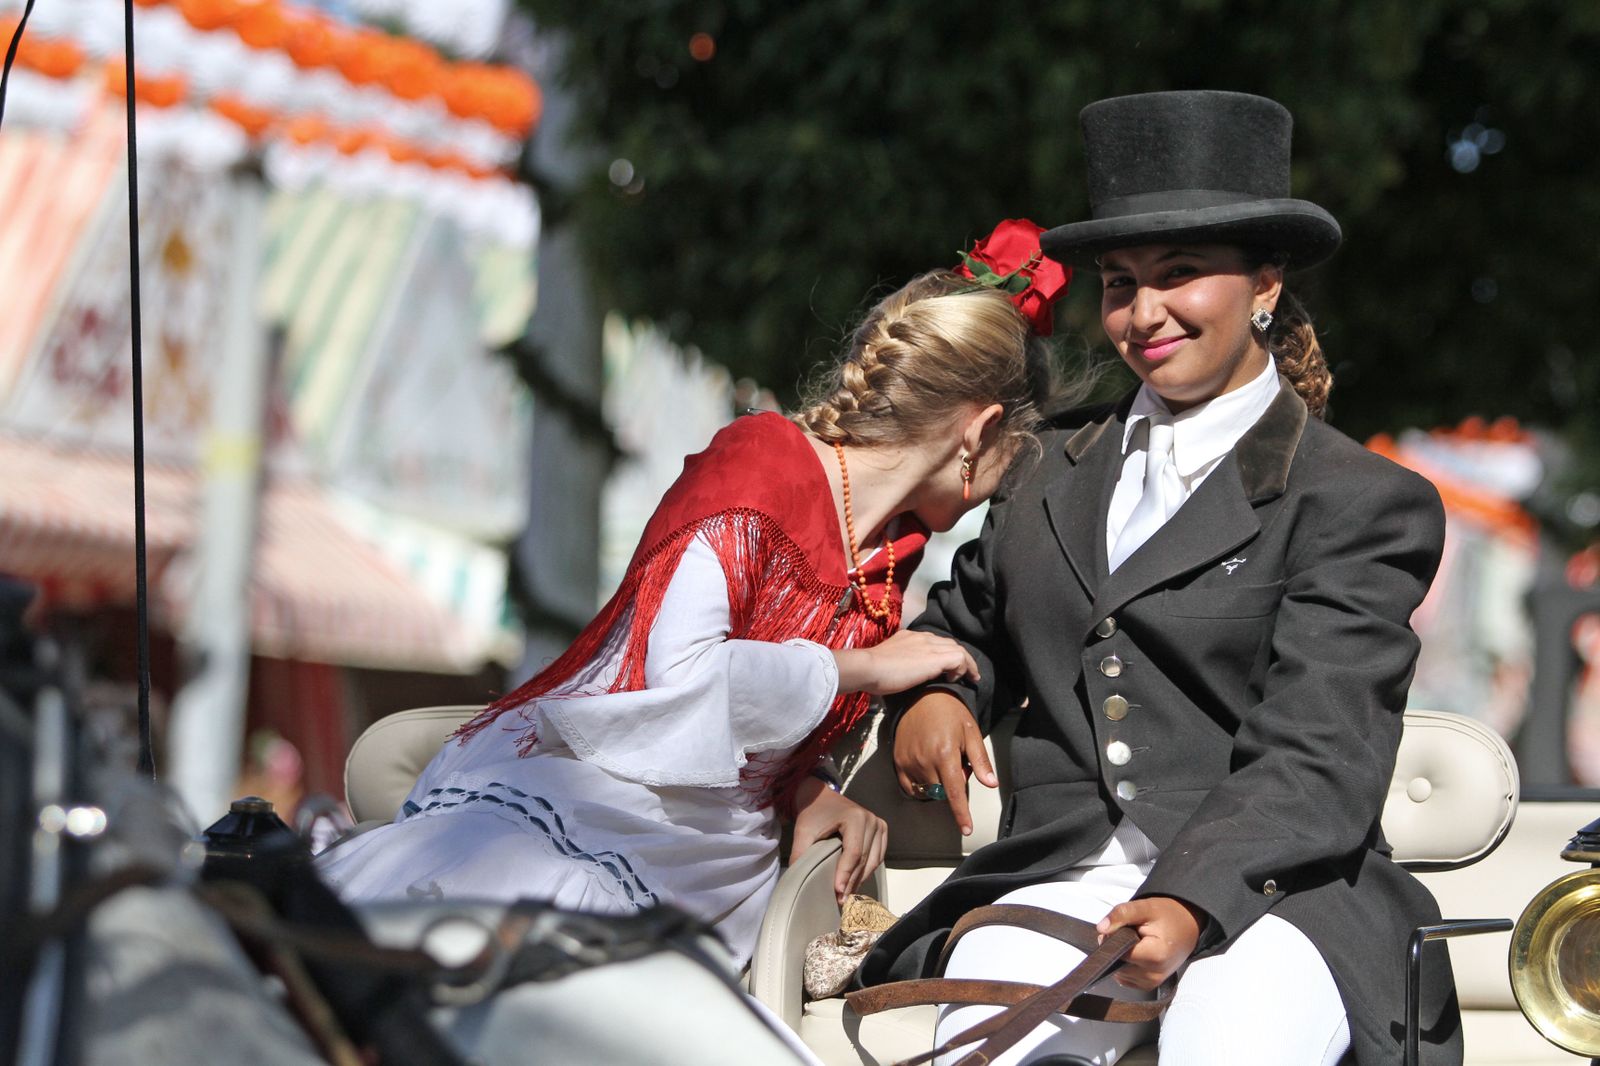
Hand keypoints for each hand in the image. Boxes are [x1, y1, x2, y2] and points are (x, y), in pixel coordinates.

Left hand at [789, 776, 888, 903]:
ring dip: (860, 879)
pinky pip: (878, 856)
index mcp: (856, 818)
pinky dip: (867, 870)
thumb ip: (801, 854)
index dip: (846, 874)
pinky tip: (855, 881)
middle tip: (840, 899)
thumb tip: (798, 880)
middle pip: (865, 859)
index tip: (837, 891)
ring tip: (846, 894)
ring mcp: (879, 825)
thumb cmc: (813, 813)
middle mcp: (872, 820)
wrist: (821, 797)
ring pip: (873, 861)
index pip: (854, 852)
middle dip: (852, 881)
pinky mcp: (881, 830)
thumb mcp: (803, 832)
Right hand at [833, 630, 978, 696]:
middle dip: (962, 658)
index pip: (936, 641)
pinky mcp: (935, 658)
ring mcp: (929, 646)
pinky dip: (962, 669)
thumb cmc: (872, 671)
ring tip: (972, 678)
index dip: (946, 654)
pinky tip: (954, 680)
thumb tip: (901, 674)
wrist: (868, 667)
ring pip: (959, 649)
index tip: (949, 668)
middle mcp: (923, 637)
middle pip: (951, 643)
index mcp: (911, 637)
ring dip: (968, 664)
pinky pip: (959, 659)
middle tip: (968, 673)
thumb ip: (899, 662)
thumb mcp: (888, 661)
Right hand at [892, 691, 996, 836]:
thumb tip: (991, 784)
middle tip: (957, 763)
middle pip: (942, 793)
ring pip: (927, 791)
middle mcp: (924, 761)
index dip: (961, 814)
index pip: (954, 794)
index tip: (967, 829)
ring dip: (937, 785)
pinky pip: (910, 788)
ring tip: (940, 761)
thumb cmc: (949, 712)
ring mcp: (909, 763)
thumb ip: (980, 761)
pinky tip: (927, 769)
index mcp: (945, 754)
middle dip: (952, 786)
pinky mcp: (898, 762)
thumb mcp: (971, 732)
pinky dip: (921, 786)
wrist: (920, 696)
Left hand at [1096, 896, 1205, 989]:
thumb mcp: (1145, 907)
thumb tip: (1101, 929)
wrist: (1188, 926)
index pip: (1118, 952)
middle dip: (1118, 949)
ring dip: (1122, 958)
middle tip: (1131, 933)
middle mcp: (1154, 974)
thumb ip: (1122, 915)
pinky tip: (1137, 953)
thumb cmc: (1168, 916)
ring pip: (1120, 972)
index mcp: (1154, 956)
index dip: (1112, 939)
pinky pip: (1126, 977)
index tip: (1118, 928)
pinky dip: (1126, 965)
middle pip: (1118, 964)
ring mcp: (1152, 982)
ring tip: (1137, 943)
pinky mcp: (1150, 985)